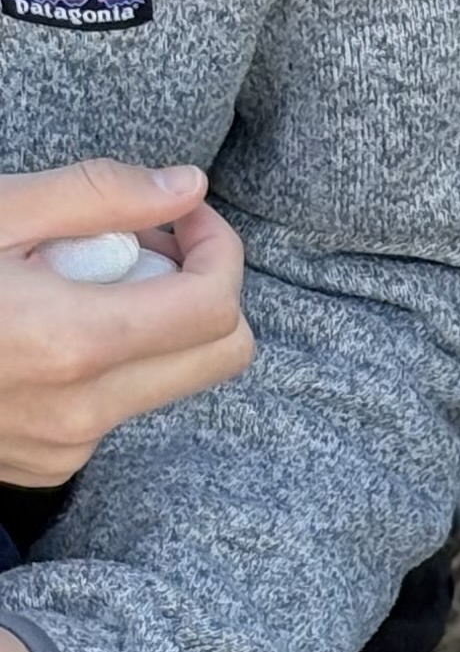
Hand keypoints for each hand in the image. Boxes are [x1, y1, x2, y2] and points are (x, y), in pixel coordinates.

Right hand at [0, 161, 253, 488]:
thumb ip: (95, 196)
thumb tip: (186, 186)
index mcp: (71, 343)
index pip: (215, 308)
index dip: (220, 250)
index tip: (186, 214)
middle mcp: (81, 410)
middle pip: (222, 357)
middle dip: (204, 289)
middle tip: (147, 242)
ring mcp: (68, 446)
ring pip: (170, 382)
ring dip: (153, 324)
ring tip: (78, 277)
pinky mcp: (51, 465)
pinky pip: (117, 408)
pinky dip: (106, 361)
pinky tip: (44, 327)